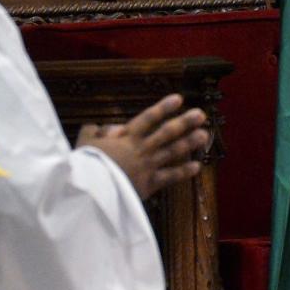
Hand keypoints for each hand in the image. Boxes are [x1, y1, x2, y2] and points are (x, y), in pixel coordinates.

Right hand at [78, 93, 210, 199]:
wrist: (90, 191)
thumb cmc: (85, 166)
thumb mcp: (85, 142)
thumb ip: (95, 131)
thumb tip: (110, 127)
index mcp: (126, 137)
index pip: (148, 118)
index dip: (164, 107)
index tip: (178, 99)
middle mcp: (141, 149)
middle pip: (167, 132)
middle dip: (184, 122)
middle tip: (200, 114)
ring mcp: (147, 166)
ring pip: (172, 151)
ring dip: (189, 142)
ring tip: (204, 134)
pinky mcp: (149, 184)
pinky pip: (170, 177)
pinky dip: (183, 172)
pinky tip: (197, 166)